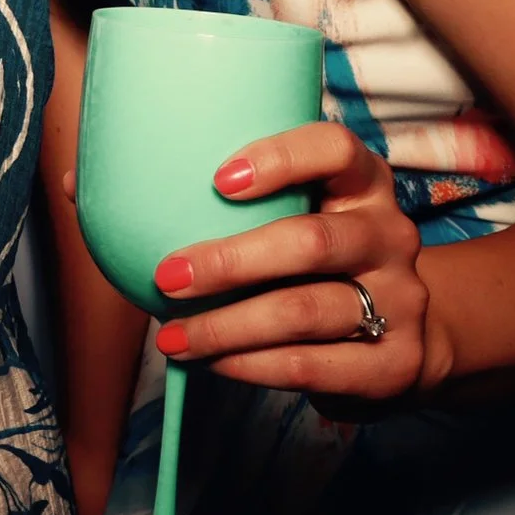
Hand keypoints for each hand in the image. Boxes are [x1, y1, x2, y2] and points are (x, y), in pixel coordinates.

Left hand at [146, 123, 446, 405]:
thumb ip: (239, 201)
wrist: (406, 336)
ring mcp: (401, 300)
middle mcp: (389, 234)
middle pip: (312, 241)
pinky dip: (251, 364)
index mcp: (364, 184)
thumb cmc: (322, 264)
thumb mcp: (303, 216)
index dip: (280, 158)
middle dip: (230, 261)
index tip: (218, 181)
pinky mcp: (395, 362)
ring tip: (172, 336)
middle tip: (168, 277)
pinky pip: (311, 365)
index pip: (335, 149)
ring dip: (227, 326)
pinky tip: (213, 362)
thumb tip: (108, 197)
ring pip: (304, 310)